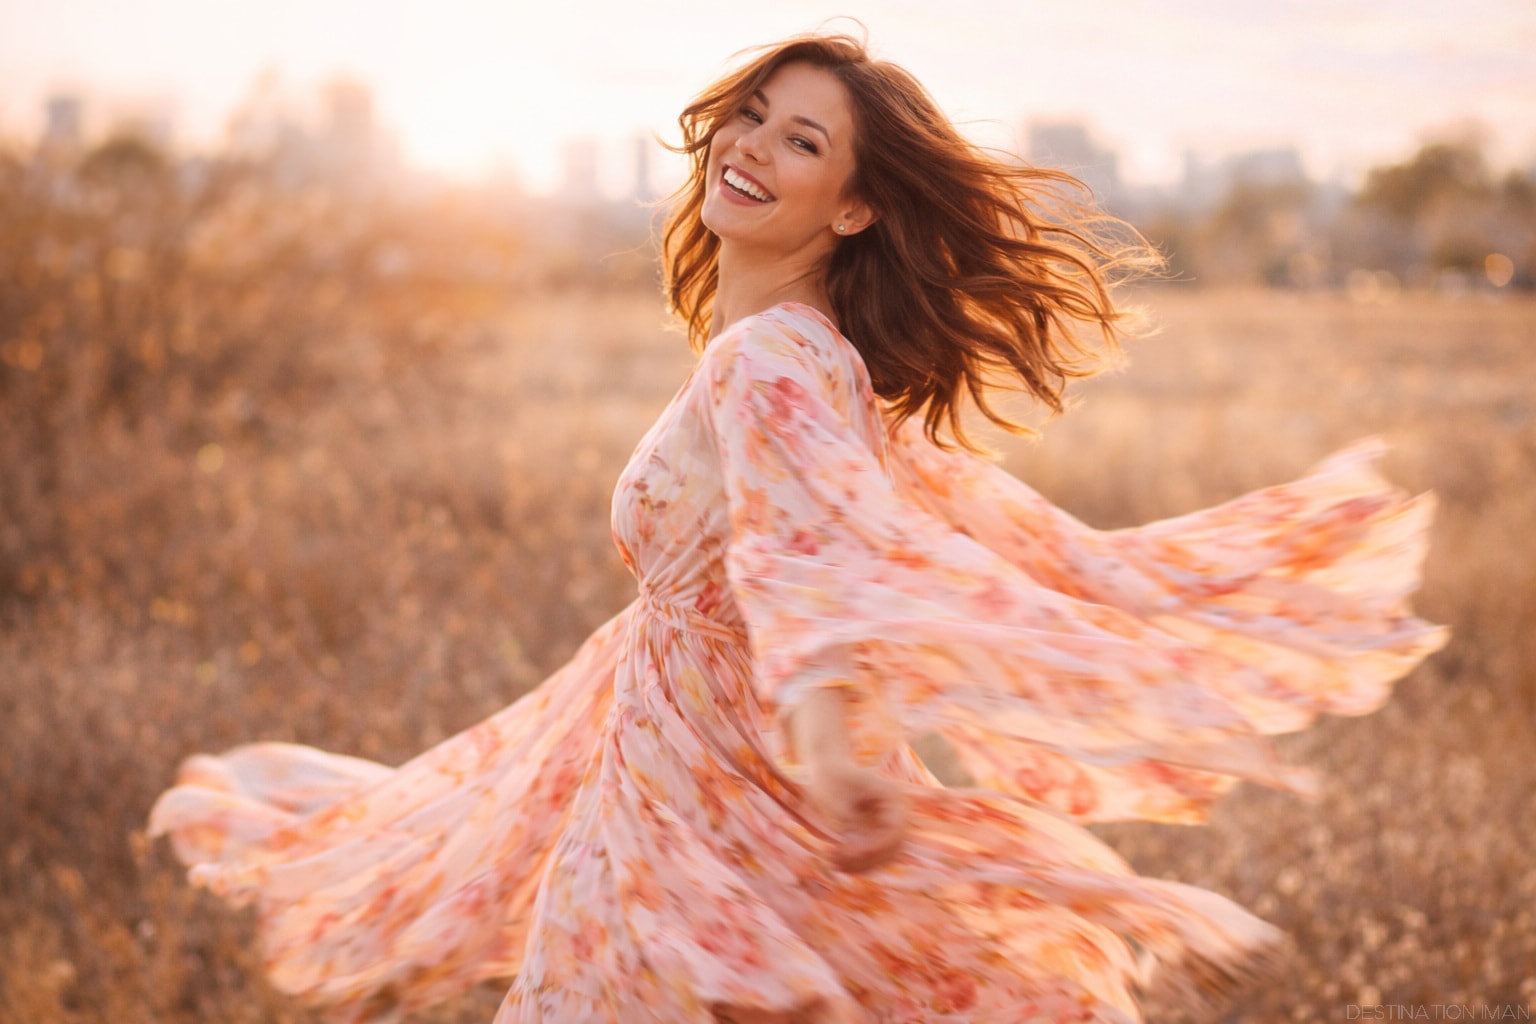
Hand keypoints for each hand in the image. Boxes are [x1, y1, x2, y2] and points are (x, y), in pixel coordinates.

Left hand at [802, 757, 907, 871]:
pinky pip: (873, 857)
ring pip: (883, 857)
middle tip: (836, 859)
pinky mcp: (875, 837)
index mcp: (892, 797)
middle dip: (866, 859)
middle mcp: (895, 814)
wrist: (829, 772)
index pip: (896, 829)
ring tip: (832, 862)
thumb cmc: (831, 777)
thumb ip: (845, 819)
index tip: (853, 852)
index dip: (878, 846)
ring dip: (860, 865)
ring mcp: (886, 827)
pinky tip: (835, 861)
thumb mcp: (834, 795)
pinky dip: (856, 863)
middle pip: (892, 848)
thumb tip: (851, 843)